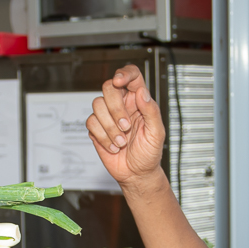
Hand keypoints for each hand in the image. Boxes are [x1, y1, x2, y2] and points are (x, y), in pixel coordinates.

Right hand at [85, 65, 166, 190]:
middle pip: (108, 87)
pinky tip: (113, 146)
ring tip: (121, 141)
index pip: (132, 76)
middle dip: (115, 108)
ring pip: (97, 104)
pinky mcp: (97, 129)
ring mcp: (108, 116)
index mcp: (138, 101)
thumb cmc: (149, 153)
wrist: (137, 174)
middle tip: (126, 126)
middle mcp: (122, 105)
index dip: (124, 73)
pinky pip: (91, 123)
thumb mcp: (157, 133)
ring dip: (109, 126)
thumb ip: (151, 111)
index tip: (120, 81)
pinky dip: (102, 137)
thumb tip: (142, 92)